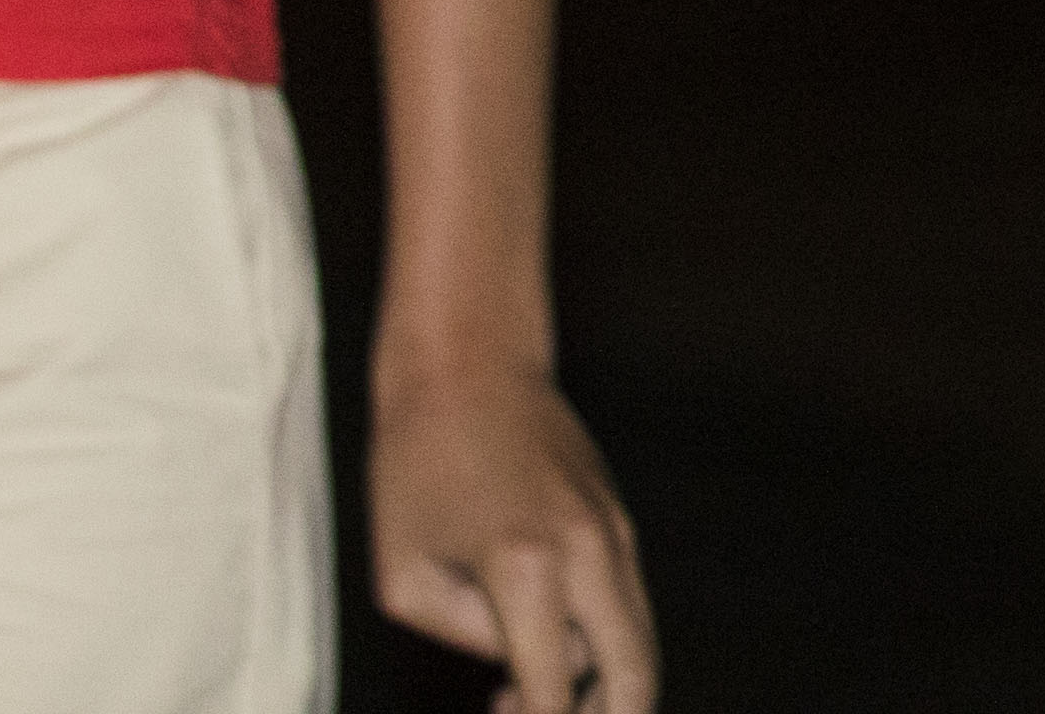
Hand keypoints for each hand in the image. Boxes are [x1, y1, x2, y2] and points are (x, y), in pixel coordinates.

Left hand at [369, 355, 656, 712]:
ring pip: (639, 641)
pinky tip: (543, 645)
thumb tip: (517, 661)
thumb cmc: (416, 463)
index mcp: (525, 568)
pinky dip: (602, 643)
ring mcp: (613, 532)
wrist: (466, 363)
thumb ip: (468, 635)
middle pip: (633, 674)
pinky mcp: (617, 519)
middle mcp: (588, 551)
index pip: (550, 690)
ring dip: (602, 688)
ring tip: (532, 695)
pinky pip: (627, 602)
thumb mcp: (405, 575)